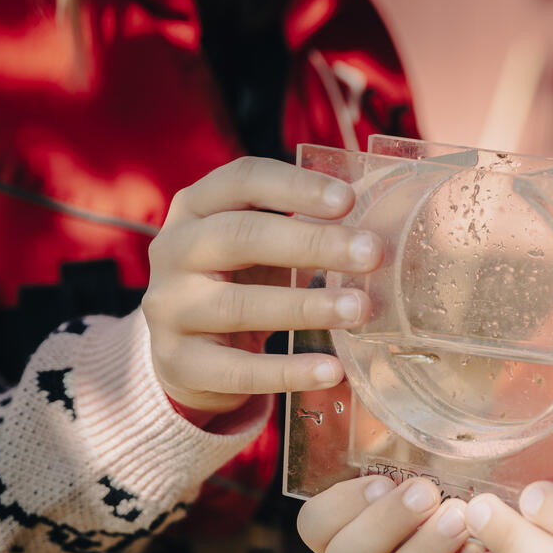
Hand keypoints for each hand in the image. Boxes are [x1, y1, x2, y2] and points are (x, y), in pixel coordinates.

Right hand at [143, 156, 381, 415]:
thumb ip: (304, 226)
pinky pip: (237, 370)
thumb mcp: (259, 245)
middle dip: (312, 244)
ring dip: (305, 307)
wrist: (185, 354)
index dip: (295, 187)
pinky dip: (287, 372)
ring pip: (238, 305)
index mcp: (196, 207)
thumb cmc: (239, 282)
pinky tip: (332, 371)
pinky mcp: (179, 363)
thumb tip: (382, 217)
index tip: (349, 199)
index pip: (242, 180)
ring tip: (360, 310)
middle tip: (372, 253)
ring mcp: (170, 308)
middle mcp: (174, 250)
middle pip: (241, 237)